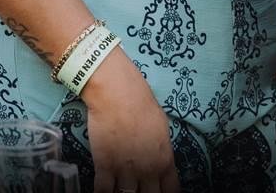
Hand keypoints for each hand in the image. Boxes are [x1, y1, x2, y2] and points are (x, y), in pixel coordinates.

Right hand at [81, 54, 180, 192]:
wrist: (118, 93)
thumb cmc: (141, 103)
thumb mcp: (161, 128)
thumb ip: (161, 150)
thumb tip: (157, 158)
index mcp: (165, 161)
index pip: (171, 192)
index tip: (157, 192)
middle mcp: (148, 171)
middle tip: (137, 190)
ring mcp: (126, 170)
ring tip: (120, 190)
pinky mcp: (104, 166)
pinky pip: (103, 190)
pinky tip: (103, 190)